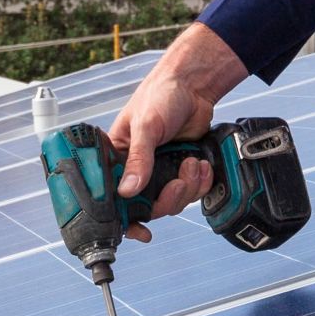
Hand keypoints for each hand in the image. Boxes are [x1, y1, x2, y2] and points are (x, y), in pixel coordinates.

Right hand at [107, 23, 247, 242]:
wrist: (194, 85)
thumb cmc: (161, 95)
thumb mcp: (146, 125)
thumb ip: (138, 158)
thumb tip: (127, 191)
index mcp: (118, 160)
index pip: (113, 199)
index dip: (125, 219)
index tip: (139, 230)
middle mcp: (138, 170)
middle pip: (148, 207)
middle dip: (166, 200)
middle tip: (177, 183)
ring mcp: (161, 171)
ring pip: (172, 201)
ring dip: (187, 188)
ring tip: (192, 164)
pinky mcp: (182, 168)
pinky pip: (191, 190)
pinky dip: (200, 182)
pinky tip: (201, 164)